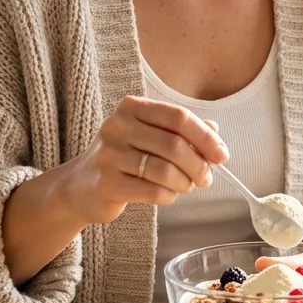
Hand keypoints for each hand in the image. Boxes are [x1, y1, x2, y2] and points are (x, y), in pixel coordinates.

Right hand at [2, 96, 227, 284]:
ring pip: (165, 170)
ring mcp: (109, 154)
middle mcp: (117, 125)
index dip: (205, 136)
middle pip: (174, 144)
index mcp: (132, 107)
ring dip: (185, 183)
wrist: (81, 186)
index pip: (178, 116)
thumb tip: (215, 131)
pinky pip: (153, 191)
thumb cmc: (124, 158)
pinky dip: (169, 196)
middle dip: (198, 165)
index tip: (222, 155)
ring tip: (186, 187)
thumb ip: (181, 131)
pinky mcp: (106, 182)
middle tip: (206, 178)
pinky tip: (168, 195)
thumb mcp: (149, 136)